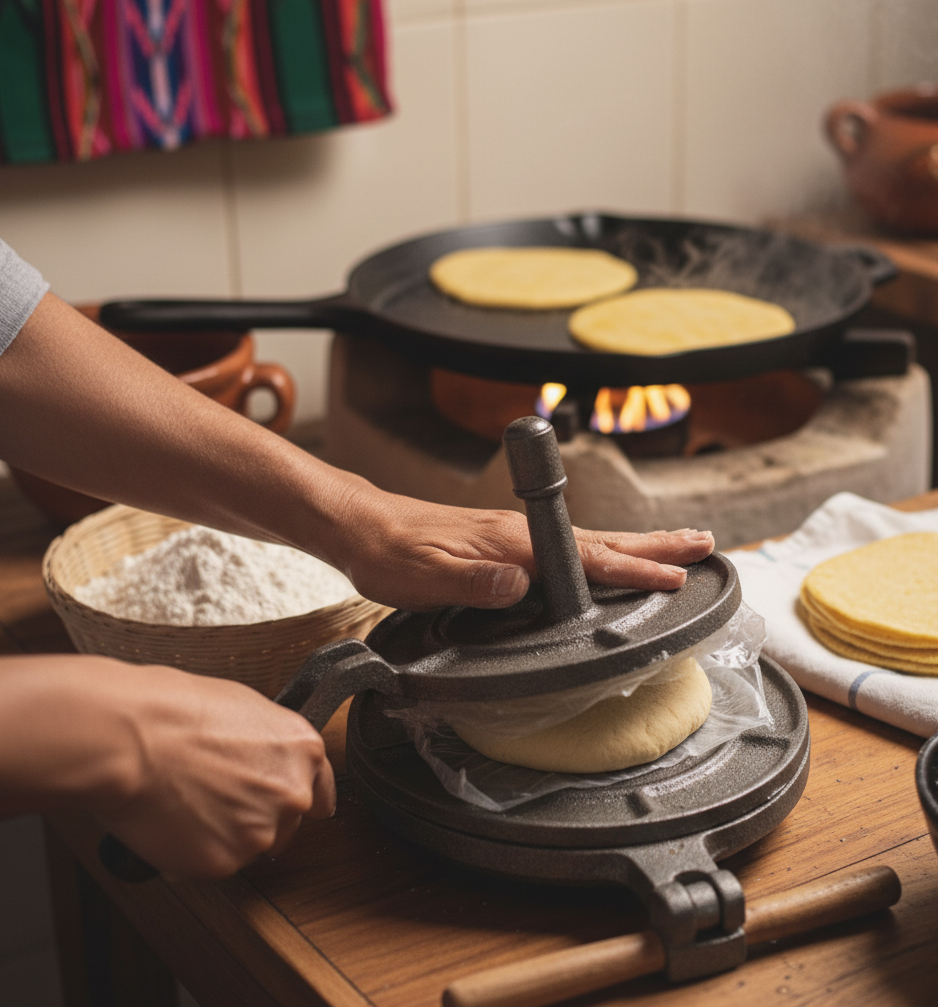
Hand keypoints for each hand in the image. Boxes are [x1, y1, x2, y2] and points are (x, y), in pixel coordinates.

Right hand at [98, 666, 335, 878]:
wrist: (132, 739)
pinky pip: (214, 863)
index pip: (324, 789)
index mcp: (303, 750)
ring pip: (249, 845)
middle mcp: (292, 794)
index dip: (305, 797)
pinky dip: (195, 851)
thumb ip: (270, 743)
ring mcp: (260, 832)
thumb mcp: (245, 708)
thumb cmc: (176, 712)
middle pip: (287, 822)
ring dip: (226, 834)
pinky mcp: (224, 863)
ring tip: (188, 800)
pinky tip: (174, 820)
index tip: (299, 807)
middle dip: (257, 815)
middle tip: (215, 794)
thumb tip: (264, 757)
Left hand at [334, 485, 714, 611]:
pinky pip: (569, 547)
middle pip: (603, 540)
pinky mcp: (504, 541)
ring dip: (637, 545)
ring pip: (591, 541)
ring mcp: (514, 534)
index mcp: (511, 543)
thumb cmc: (389, 553)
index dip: (633, 571)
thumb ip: (472, 581)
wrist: (362, 526)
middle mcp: (520, 533)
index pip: (586, 559)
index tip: (676, 578)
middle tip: (705, 546)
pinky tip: (608, 558)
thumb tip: (521, 586)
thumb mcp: (423, 576)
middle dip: (657, 546)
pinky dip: (604, 551)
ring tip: (677, 547)